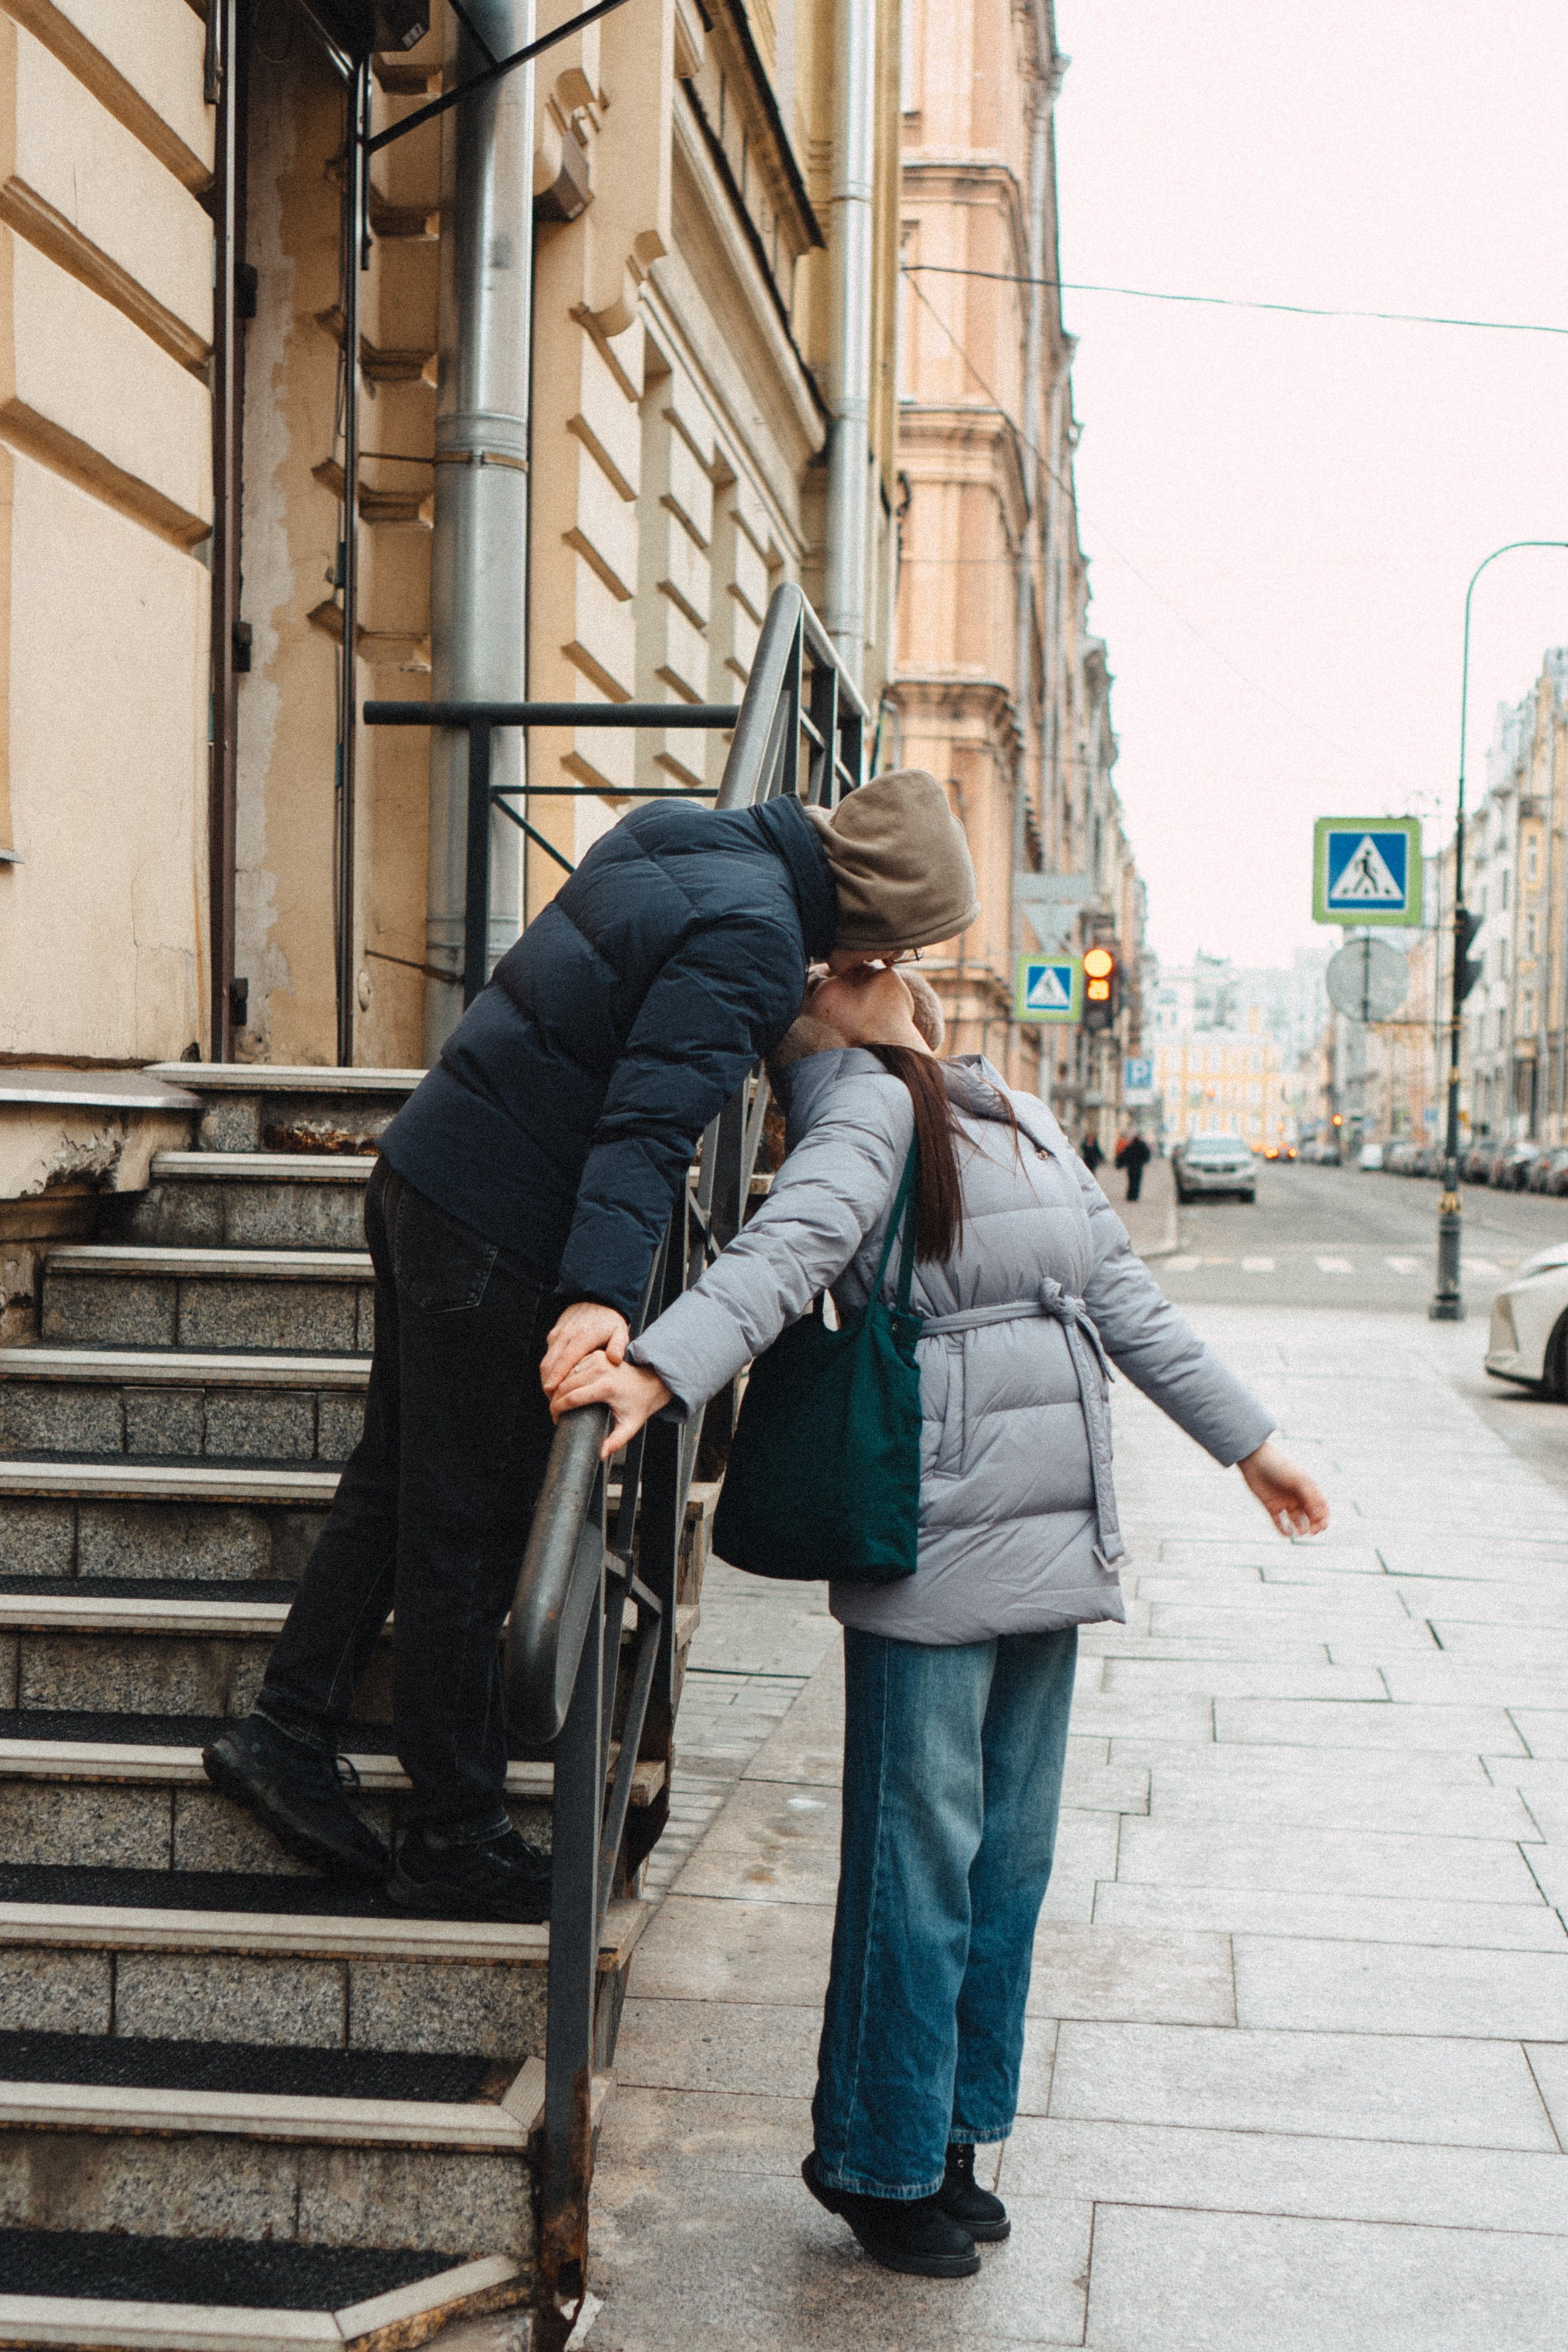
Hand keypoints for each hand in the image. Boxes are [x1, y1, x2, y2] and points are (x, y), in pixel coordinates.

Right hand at [540, 1302, 629, 1397]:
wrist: (596, 1299)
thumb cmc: (609, 1319)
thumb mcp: (620, 1331)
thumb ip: (618, 1346)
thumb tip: (615, 1360)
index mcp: (582, 1337)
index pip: (565, 1360)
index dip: (556, 1377)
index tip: (551, 1392)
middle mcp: (567, 1335)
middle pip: (550, 1363)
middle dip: (548, 1383)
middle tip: (553, 1401)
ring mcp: (558, 1334)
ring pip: (546, 1360)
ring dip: (546, 1378)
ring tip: (553, 1395)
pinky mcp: (554, 1334)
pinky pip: (548, 1354)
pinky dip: (549, 1369)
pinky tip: (555, 1380)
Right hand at [550, 1351, 671, 1458]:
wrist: (651, 1381)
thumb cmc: (640, 1403)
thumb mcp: (630, 1425)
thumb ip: (616, 1442)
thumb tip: (601, 1455)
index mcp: (606, 1387)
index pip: (572, 1398)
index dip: (558, 1409)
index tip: (556, 1419)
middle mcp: (601, 1370)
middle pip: (565, 1385)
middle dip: (554, 1400)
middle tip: (554, 1413)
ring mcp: (598, 1360)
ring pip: (567, 1374)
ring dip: (558, 1387)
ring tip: (557, 1402)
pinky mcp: (596, 1355)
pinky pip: (573, 1366)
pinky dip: (566, 1377)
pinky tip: (564, 1388)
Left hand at [1238, 1439, 1328, 1537]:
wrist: (1255, 1461)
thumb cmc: (1279, 1467)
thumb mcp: (1298, 1480)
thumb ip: (1310, 1496)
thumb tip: (1319, 1516)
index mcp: (1307, 1489)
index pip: (1321, 1506)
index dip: (1324, 1517)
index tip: (1322, 1526)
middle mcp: (1298, 1496)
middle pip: (1311, 1515)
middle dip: (1315, 1525)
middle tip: (1313, 1532)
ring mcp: (1285, 1502)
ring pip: (1297, 1520)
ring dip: (1301, 1529)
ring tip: (1300, 1532)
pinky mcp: (1271, 1506)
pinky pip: (1279, 1522)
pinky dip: (1283, 1530)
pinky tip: (1287, 1534)